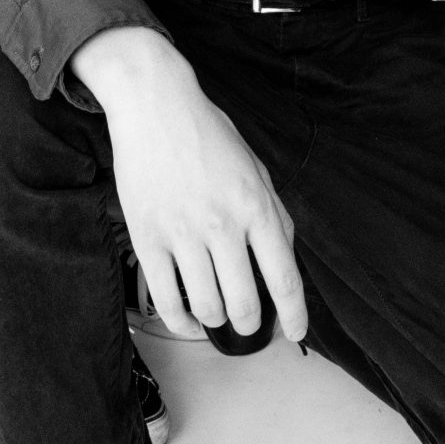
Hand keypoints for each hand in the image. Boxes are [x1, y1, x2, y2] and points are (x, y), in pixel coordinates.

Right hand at [72, 27, 306, 343]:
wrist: (156, 109)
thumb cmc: (210, 136)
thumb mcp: (256, 168)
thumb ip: (274, 215)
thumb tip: (284, 261)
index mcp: (256, 206)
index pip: (284, 277)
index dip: (295, 315)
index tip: (297, 334)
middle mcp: (222, 225)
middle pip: (244, 304)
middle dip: (252, 325)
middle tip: (250, 325)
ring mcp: (182, 235)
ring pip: (207, 308)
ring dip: (217, 322)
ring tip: (220, 315)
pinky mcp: (148, 240)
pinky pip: (166, 301)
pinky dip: (181, 322)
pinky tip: (189, 320)